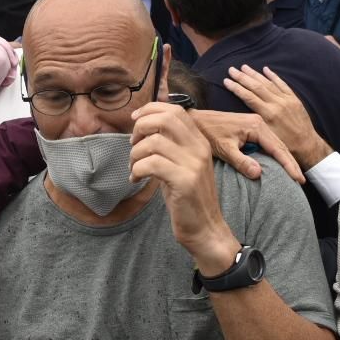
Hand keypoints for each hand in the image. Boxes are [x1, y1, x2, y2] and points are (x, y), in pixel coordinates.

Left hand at [130, 101, 236, 273]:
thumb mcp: (181, 165)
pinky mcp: (184, 181)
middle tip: (133, 144)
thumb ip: (169, 146)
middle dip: (141, 127)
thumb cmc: (188, 198)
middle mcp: (199, 148)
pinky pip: (151, 164)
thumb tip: (143, 127)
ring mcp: (194, 164)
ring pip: (153, 142)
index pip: (175, 110)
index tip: (135, 121)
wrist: (206, 229)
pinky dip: (137, 170)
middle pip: (165, 118)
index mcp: (199, 141)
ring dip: (135, 154)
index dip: (150, 110)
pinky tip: (136, 179)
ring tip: (134, 168)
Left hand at [190, 109, 306, 184]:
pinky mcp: (251, 128)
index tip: (298, 179)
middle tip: (302, 181)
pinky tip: (279, 165)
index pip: (278, 148)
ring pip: (275, 144)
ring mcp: (255, 124)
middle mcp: (259, 122)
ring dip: (285, 159)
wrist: (195, 121)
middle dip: (291, 163)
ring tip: (295, 175)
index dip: (289, 165)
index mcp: (256, 126)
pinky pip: (267, 143)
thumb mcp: (224, 149)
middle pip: (280, 146)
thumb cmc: (207, 133)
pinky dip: (275, 154)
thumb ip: (241, 161)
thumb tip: (258, 174)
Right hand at [222, 65, 330, 169]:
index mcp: (268, 114)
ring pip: (268, 83)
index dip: (236, 88)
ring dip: (255, 74)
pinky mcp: (294, 99)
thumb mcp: (266, 137)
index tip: (226, 80)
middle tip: (232, 69)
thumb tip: (240, 119)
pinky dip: (273, 76)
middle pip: (256, 86)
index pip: (248, 96)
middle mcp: (277, 104)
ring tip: (244, 67)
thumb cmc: (285, 145)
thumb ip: (255, 126)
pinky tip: (266, 69)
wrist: (307, 145)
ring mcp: (286, 100)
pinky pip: (282, 84)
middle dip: (242, 77)